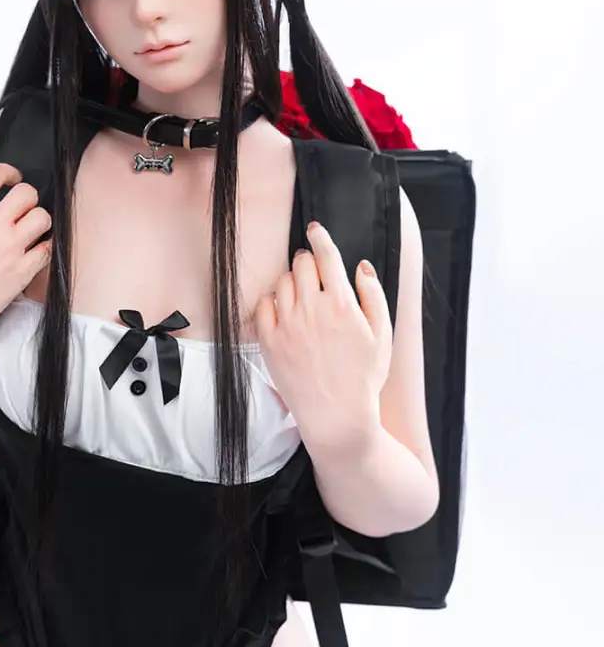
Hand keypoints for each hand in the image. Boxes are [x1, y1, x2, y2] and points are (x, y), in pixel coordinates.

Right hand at [0, 162, 52, 356]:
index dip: (8, 173)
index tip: (11, 179)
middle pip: (27, 193)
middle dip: (26, 199)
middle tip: (21, 210)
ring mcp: (9, 250)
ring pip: (43, 218)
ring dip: (37, 222)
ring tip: (28, 232)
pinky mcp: (21, 273)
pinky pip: (47, 249)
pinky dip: (43, 248)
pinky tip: (33, 253)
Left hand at [253, 220, 392, 454]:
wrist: (336, 416)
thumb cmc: (363, 378)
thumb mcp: (382, 336)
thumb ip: (373, 296)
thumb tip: (360, 267)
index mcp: (343, 305)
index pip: (327, 256)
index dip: (320, 238)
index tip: (315, 230)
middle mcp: (313, 310)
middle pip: (302, 263)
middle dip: (308, 261)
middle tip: (313, 273)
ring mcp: (288, 325)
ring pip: (282, 282)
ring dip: (292, 281)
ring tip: (301, 296)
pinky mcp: (270, 342)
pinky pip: (263, 305)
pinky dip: (272, 302)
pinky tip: (283, 312)